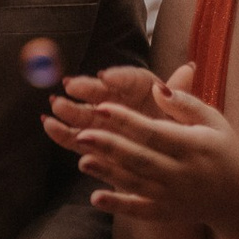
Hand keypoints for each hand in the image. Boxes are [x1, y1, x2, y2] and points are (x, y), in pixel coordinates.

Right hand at [43, 63, 191, 153]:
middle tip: (71, 86)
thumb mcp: (189, 119)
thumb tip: (187, 68)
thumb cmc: (184, 140)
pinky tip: (49, 125)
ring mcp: (108, 125)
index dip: (120, 78)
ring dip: (71, 110)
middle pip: (104, 94)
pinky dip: (63, 133)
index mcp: (146, 93)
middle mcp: (124, 105)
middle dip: (87, 91)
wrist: (176, 170)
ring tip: (56, 105)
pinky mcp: (97, 145)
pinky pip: (78, 138)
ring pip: (88, 115)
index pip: (133, 80)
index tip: (105, 77)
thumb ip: (181, 96)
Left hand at [65, 68, 238, 229]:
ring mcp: (172, 196)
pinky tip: (95, 198)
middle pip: (141, 158)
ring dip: (107, 173)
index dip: (128, 120)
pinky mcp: (166, 213)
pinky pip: (139, 211)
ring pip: (136, 183)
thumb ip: (185, 104)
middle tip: (82, 133)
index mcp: (194, 146)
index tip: (102, 107)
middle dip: (110, 146)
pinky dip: (118, 206)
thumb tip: (156, 88)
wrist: (238, 199)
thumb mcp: (214, 122)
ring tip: (81, 160)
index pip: (155, 132)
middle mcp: (182, 173)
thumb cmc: (223, 151)